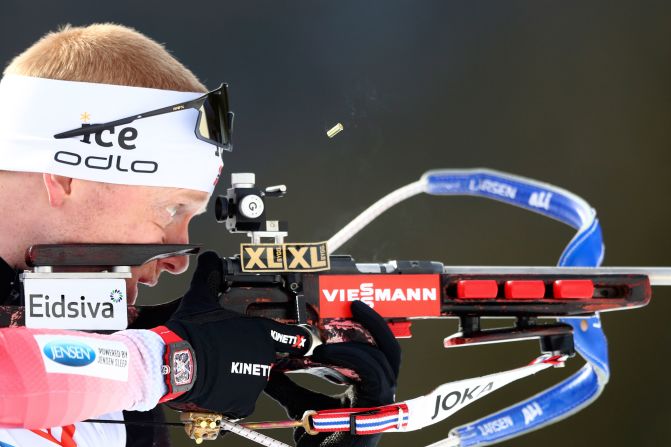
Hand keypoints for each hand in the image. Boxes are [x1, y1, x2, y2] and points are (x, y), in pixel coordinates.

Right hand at [162, 251, 312, 417]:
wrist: (176, 363)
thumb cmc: (191, 332)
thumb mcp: (201, 298)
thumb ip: (209, 276)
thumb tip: (209, 257)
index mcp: (260, 332)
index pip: (289, 336)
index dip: (294, 337)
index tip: (301, 339)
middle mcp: (263, 356)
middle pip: (263, 356)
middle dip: (248, 354)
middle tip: (225, 352)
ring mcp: (255, 380)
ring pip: (252, 377)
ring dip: (239, 374)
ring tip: (215, 367)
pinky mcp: (243, 401)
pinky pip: (241, 399)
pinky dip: (230, 394)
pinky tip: (215, 384)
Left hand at [265, 301, 400, 446]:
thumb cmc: (318, 441)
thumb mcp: (301, 407)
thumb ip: (290, 386)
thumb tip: (270, 367)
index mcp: (367, 389)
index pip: (377, 352)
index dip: (367, 330)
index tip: (349, 311)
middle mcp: (379, 392)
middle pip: (390, 349)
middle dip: (375, 323)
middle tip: (355, 305)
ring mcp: (382, 400)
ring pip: (383, 357)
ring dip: (352, 343)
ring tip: (322, 344)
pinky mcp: (378, 407)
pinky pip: (372, 372)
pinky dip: (350, 356)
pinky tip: (325, 354)